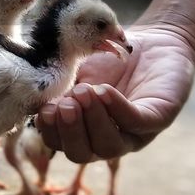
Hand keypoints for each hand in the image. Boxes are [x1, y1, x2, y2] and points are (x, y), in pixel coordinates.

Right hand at [37, 23, 194, 162]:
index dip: (50, 131)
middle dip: (69, 132)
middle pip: (83, 154)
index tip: (44, 110)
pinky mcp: (159, 117)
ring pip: (110, 147)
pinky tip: (104, 91)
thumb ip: (58, 89)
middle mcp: (109, 138)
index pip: (61, 144)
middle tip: (65, 106)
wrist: (151, 41)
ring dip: (92, 121)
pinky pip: (137, 122)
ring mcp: (135, 132)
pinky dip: (117, 108)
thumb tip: (35, 98)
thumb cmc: (109, 61)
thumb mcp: (77, 73)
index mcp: (84, 131)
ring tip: (84, 92)